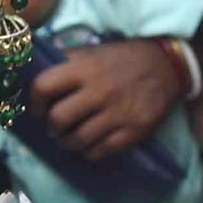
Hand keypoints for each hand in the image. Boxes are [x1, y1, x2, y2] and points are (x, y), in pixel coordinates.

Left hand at [31, 40, 182, 158]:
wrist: (168, 65)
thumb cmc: (125, 57)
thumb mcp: (95, 49)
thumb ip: (68, 58)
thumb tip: (36, 64)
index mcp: (86, 68)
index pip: (45, 86)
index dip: (35, 101)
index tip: (37, 109)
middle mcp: (99, 91)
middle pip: (59, 119)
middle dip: (51, 127)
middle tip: (54, 127)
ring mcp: (117, 113)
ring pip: (78, 140)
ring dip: (67, 143)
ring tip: (69, 140)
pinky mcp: (133, 130)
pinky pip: (101, 151)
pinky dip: (90, 152)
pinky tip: (89, 145)